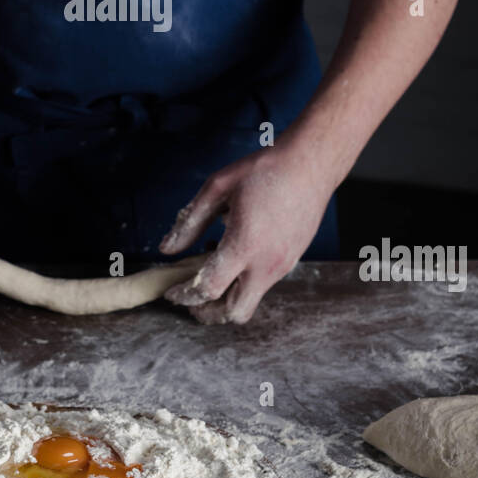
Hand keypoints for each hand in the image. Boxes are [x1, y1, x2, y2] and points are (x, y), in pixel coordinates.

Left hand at [159, 143, 330, 323]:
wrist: (310, 164)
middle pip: (234, 312)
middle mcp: (266, 264)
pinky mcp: (291, 261)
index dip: (185, 295)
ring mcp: (282, 265)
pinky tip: (235, 254)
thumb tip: (167, 248)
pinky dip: (243, 282)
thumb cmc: (264, 170)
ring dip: (226, 297)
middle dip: (208, 313)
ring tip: (211, 269)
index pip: (209, 288)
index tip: (172, 292)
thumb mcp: (217, 188)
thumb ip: (190, 221)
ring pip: (250, 300)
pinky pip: (263, 284)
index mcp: (244, 245)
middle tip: (190, 299)